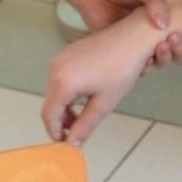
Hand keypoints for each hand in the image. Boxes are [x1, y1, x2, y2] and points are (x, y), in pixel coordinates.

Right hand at [43, 11, 159, 144]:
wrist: (133, 37)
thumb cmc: (122, 68)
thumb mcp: (104, 103)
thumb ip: (84, 126)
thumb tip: (72, 143)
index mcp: (63, 82)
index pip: (49, 115)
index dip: (55, 132)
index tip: (66, 144)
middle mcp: (55, 68)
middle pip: (50, 103)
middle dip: (62, 121)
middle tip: (78, 132)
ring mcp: (60, 58)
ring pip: (55, 91)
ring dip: (66, 107)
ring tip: (85, 115)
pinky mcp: (67, 52)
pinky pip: (61, 79)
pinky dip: (69, 93)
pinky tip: (86, 96)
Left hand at [60, 0, 181, 63]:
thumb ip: (156, 2)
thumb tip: (164, 25)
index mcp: (164, 16)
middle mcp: (154, 32)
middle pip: (177, 52)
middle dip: (181, 51)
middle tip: (175, 41)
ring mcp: (138, 43)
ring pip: (160, 61)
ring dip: (165, 59)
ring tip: (161, 48)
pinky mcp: (121, 52)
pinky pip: (137, 67)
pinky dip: (145, 67)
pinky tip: (146, 61)